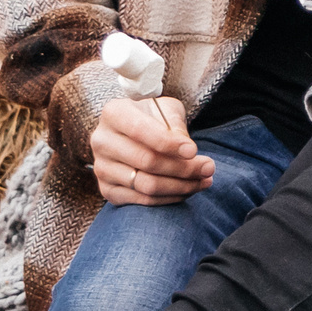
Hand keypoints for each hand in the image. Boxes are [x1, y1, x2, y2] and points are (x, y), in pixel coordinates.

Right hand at [92, 94, 212, 204]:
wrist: (132, 133)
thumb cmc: (154, 117)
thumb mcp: (166, 109)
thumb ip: (175, 125)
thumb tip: (187, 153)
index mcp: (113, 113)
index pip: (141, 131)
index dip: (169, 143)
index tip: (194, 151)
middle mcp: (102, 141)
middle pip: (147, 162)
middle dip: (184, 168)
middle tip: (209, 168)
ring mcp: (102, 167)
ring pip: (147, 185)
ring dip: (182, 186)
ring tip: (204, 180)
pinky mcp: (107, 190)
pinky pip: (143, 201)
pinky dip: (170, 198)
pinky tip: (188, 190)